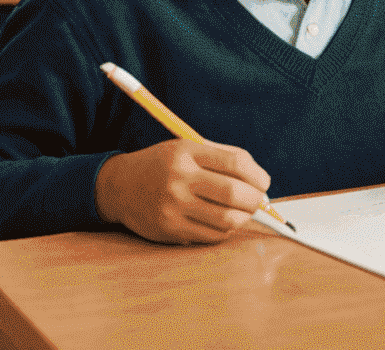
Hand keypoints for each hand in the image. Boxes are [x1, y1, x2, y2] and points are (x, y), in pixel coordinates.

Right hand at [94, 139, 271, 244]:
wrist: (120, 187)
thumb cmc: (164, 165)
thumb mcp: (189, 148)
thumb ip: (222, 158)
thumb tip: (260, 179)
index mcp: (187, 153)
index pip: (235, 162)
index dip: (257, 174)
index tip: (264, 182)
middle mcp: (179, 180)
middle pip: (233, 193)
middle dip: (255, 199)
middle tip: (259, 200)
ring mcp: (172, 207)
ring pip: (225, 219)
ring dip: (243, 217)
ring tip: (244, 212)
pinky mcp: (168, 230)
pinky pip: (209, 236)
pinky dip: (225, 230)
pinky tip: (225, 222)